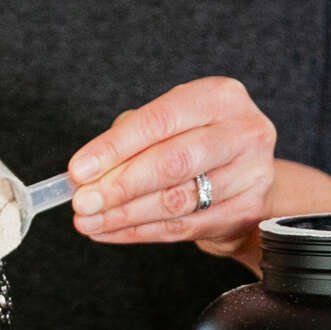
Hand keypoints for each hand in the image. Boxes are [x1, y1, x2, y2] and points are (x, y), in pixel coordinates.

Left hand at [67, 76, 277, 262]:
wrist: (247, 175)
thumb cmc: (199, 141)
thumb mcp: (171, 124)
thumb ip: (130, 139)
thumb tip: (89, 173)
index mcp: (220, 97)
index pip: (159, 121)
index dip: (115, 147)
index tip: (79, 170)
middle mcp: (243, 132)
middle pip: (172, 162)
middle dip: (119, 186)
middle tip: (82, 202)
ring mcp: (251, 174)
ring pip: (176, 200)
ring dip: (125, 215)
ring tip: (90, 221)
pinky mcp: (246, 211)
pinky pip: (183, 226)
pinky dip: (141, 232)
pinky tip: (112, 231)